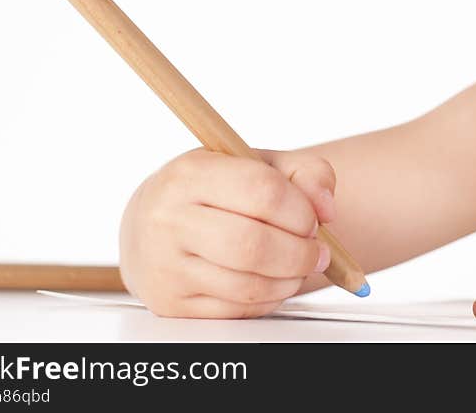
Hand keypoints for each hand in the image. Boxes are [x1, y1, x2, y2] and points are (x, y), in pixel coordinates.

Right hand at [119, 146, 336, 318]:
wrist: (148, 223)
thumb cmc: (212, 190)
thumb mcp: (255, 164)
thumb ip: (305, 172)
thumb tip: (327, 208)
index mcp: (191, 173)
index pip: (262, 191)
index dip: (301, 210)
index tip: (313, 219)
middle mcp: (169, 218)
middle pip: (254, 246)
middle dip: (300, 253)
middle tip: (316, 252)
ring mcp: (165, 265)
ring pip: (248, 285)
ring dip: (289, 280)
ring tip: (297, 266)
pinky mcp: (170, 303)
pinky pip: (237, 310)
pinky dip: (268, 299)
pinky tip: (272, 281)